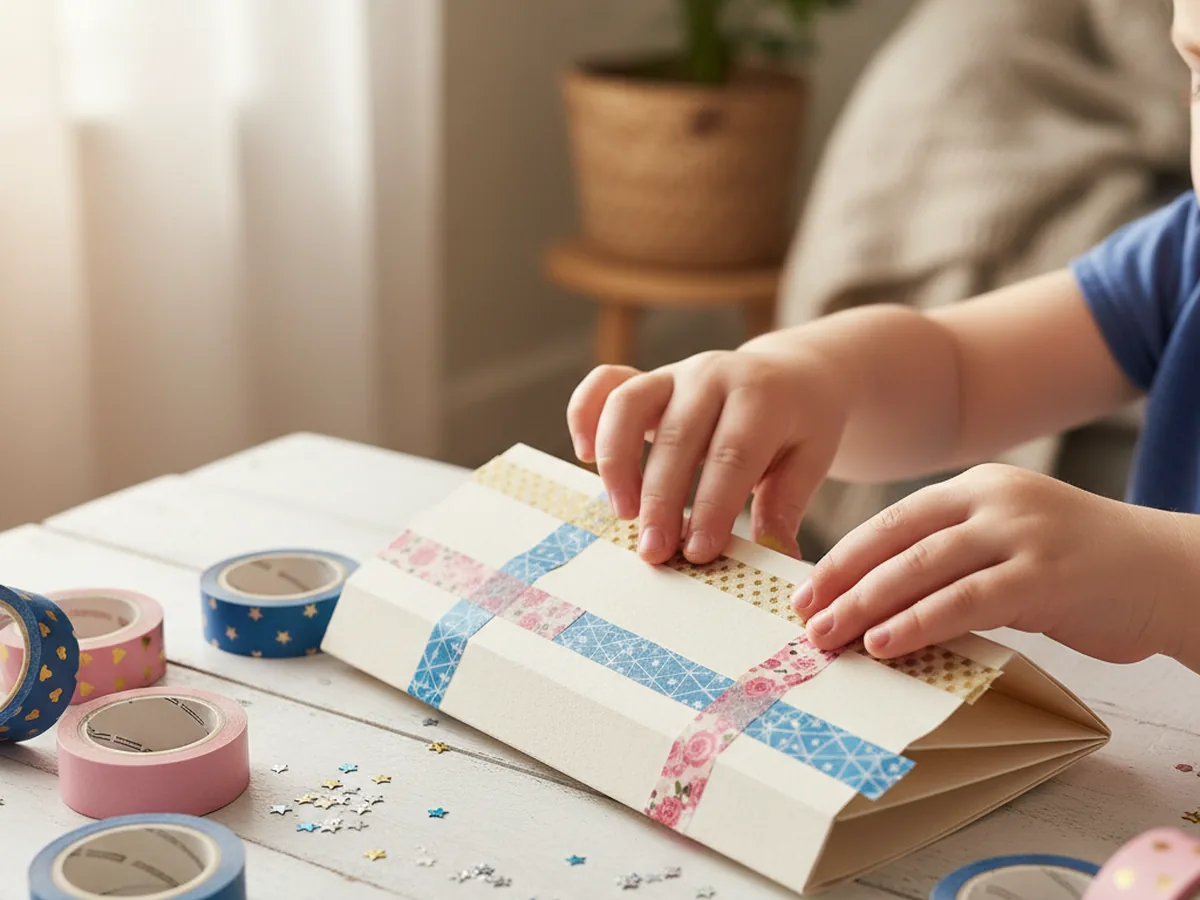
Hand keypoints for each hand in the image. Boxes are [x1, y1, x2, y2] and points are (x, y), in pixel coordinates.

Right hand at [566, 348, 847, 564]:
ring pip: (629, 404)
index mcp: (761, 395)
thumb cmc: (800, 426)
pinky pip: (604, 383)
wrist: (794, 374)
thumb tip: (778, 556)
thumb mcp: (809, 459)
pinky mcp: (648, 378)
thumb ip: (786, 503)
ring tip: (622, 514)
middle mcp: (713, 376)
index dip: (713, 506)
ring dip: (618, 462)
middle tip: (654, 551)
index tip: (698, 552)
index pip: (732, 454)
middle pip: (678, 437)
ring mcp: (675, 372)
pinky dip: (584, 414)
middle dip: (662, 499)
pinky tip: (582, 455)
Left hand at [795, 463, 1190, 664]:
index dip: (844, 556)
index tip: (805, 590)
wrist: (1171, 573)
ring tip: (829, 636)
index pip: (892, 520)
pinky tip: (885, 645)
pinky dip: (918, 623)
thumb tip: (881, 605)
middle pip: (896, 541)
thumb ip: (953, 563)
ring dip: (867, 605)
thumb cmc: (1081, 568)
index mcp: (977, 487)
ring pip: (922, 568)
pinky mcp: (1044, 575)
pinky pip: (965, 601)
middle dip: (842, 582)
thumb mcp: (1009, 547)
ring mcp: (1020, 534)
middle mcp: (993, 500)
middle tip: (804, 618)